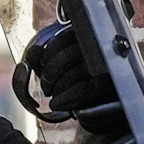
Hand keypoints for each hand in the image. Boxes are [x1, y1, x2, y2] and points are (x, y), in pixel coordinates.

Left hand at [31, 22, 127, 138]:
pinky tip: (57, 104)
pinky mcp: (110, 83)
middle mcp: (99, 49)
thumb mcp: (59, 68)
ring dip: (58, 87)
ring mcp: (106, 66)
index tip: (41, 65)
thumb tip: (33, 54)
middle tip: (45, 87)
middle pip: (69, 55)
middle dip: (51, 73)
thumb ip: (44, 58)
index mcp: (87, 39)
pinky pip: (87, 87)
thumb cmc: (78, 82)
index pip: (65, 38)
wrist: (102, 105)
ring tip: (52, 97)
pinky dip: (68, 97)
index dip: (48, 52)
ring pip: (77, 72)